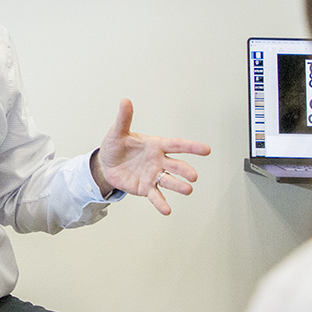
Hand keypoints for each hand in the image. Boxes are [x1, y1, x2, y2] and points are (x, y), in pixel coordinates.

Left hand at [93, 98, 210, 214]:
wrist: (105, 165)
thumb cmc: (115, 146)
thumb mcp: (118, 132)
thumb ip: (124, 119)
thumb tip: (125, 101)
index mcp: (156, 146)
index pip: (177, 145)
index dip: (191, 147)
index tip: (206, 150)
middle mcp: (158, 161)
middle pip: (176, 165)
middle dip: (185, 170)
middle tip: (193, 176)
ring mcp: (153, 175)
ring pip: (169, 181)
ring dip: (179, 186)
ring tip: (188, 190)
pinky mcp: (146, 188)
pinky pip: (156, 196)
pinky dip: (161, 203)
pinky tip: (167, 210)